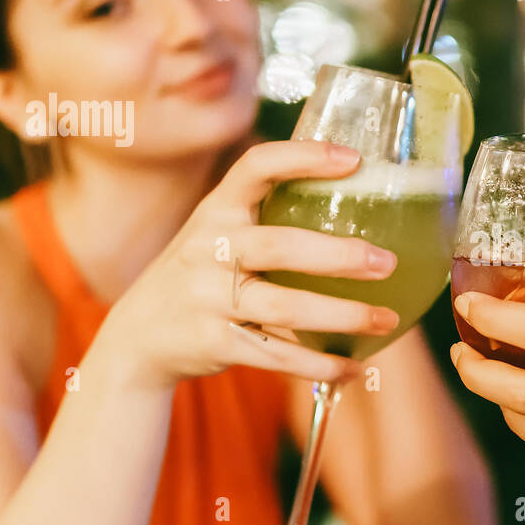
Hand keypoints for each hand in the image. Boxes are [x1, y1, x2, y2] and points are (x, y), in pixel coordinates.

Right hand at [102, 140, 400, 388]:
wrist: (137, 337)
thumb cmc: (203, 274)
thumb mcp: (218, 233)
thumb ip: (267, 216)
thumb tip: (362, 203)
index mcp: (217, 210)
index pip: (257, 168)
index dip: (304, 158)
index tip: (355, 160)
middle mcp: (209, 249)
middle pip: (280, 247)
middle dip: (339, 256)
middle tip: (387, 263)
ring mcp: (208, 298)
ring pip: (285, 308)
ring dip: (342, 315)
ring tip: (386, 318)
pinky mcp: (214, 343)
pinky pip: (276, 356)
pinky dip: (319, 365)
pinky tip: (354, 367)